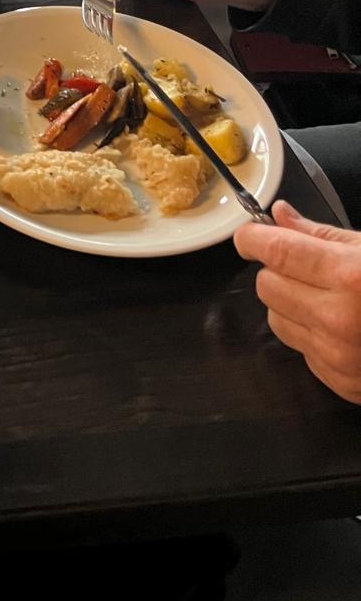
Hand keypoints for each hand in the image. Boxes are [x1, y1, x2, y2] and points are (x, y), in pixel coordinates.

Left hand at [236, 201, 360, 403]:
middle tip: (303, 266)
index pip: (274, 252)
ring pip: (276, 320)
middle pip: (267, 286)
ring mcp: (339, 357)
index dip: (253, 238)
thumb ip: (321, 234)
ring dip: (290, 304)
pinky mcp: (342, 383)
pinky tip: (342, 327)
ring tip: (325, 297)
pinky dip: (311, 335)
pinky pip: (300, 351)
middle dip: (277, 271)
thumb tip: (278, 216)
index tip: (250, 234)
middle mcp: (338, 320)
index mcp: (349, 277)